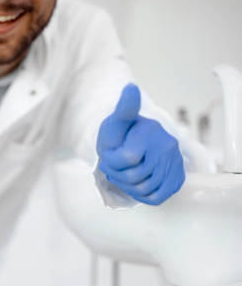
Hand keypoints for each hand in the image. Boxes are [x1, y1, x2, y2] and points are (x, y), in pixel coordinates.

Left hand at [96, 83, 184, 204]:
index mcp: (151, 131)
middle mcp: (167, 145)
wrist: (132, 142)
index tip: (108, 153)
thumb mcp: (115, 121)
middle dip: (116, 175)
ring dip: (127, 187)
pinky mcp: (177, 177)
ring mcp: (174, 162)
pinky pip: (157, 198)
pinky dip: (142, 196)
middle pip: (133, 178)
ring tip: (123, 173)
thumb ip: (123, 109)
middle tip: (113, 166)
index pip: (125, 159)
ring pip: (144, 190)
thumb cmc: (119, 133)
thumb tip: (131, 88)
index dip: (110, 162)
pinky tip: (134, 184)